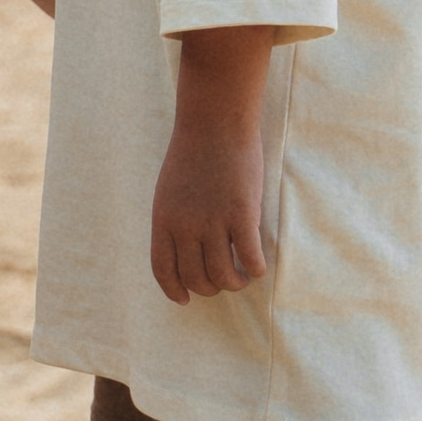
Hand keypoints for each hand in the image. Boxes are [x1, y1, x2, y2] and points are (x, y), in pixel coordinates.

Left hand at [150, 122, 268, 304]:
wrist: (215, 122)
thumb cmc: (193, 152)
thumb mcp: (168, 190)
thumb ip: (174, 221)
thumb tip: (186, 252)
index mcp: (163, 220)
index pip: (163, 270)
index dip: (174, 291)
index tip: (185, 299)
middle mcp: (185, 226)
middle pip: (196, 278)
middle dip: (211, 287)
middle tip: (225, 280)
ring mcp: (213, 221)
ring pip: (224, 275)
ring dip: (235, 282)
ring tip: (243, 276)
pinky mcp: (242, 214)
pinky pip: (250, 259)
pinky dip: (256, 269)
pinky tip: (258, 265)